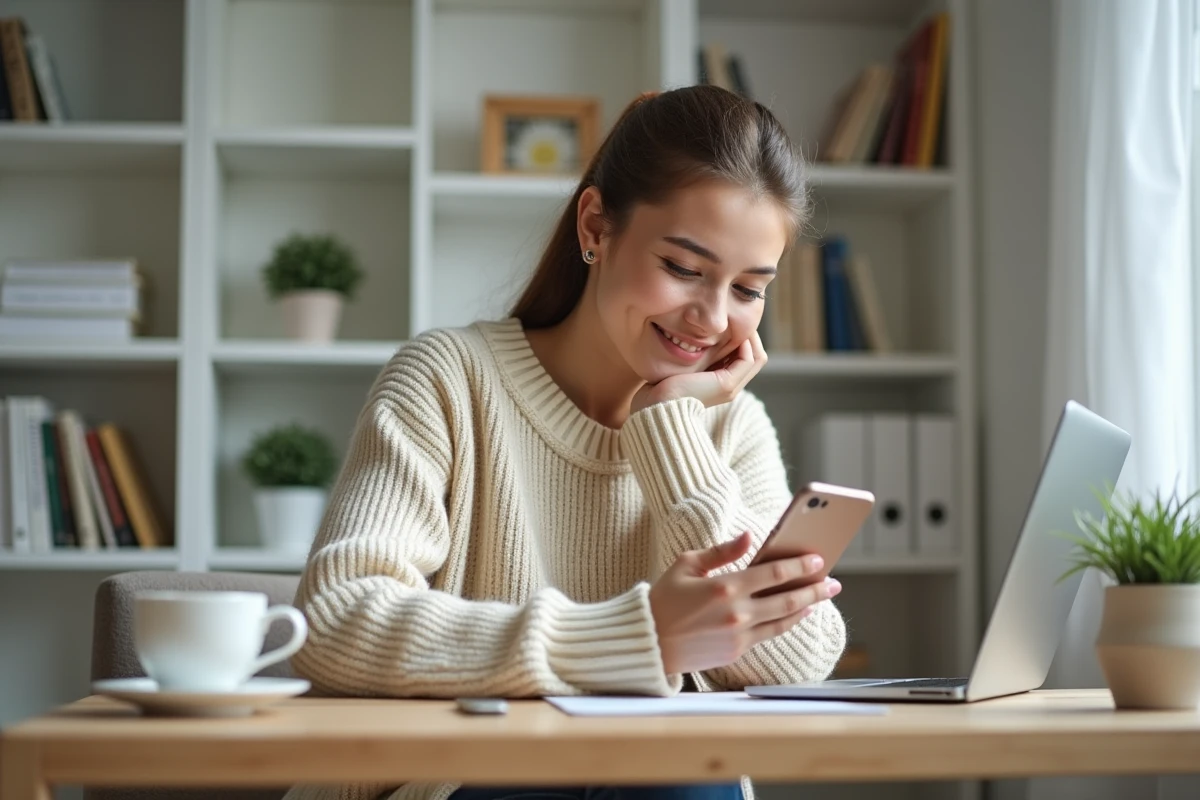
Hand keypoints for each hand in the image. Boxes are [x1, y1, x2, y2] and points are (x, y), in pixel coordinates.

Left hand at [631, 331, 767, 414]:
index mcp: (721, 383)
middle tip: (738, 315)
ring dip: (751, 336)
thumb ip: (691, 355)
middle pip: (756, 356)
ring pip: (757, 357)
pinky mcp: (725, 385)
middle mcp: (730, 387)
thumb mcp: (680, 366)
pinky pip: (749, 359)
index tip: (731, 319)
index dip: (742, 337)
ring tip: (739, 319)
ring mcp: (730, 388)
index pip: (744, 357)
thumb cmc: (660, 388)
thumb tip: (691, 334)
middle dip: (751, 334)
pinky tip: (734, 331)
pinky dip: (746, 343)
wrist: (656, 406)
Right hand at [648, 531, 841, 674]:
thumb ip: (722, 551)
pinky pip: (769, 634)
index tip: (818, 560)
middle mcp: (737, 612)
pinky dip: (786, 622)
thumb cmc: (664, 598)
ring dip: (806, 608)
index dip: (800, 565)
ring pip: (784, 620)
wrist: (649, 641)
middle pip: (788, 599)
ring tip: (821, 598)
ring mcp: (739, 635)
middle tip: (833, 583)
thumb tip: (750, 537)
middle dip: (815, 590)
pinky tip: (795, 614)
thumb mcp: (687, 564)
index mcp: (725, 586)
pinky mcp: (736, 651)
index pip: (774, 573)